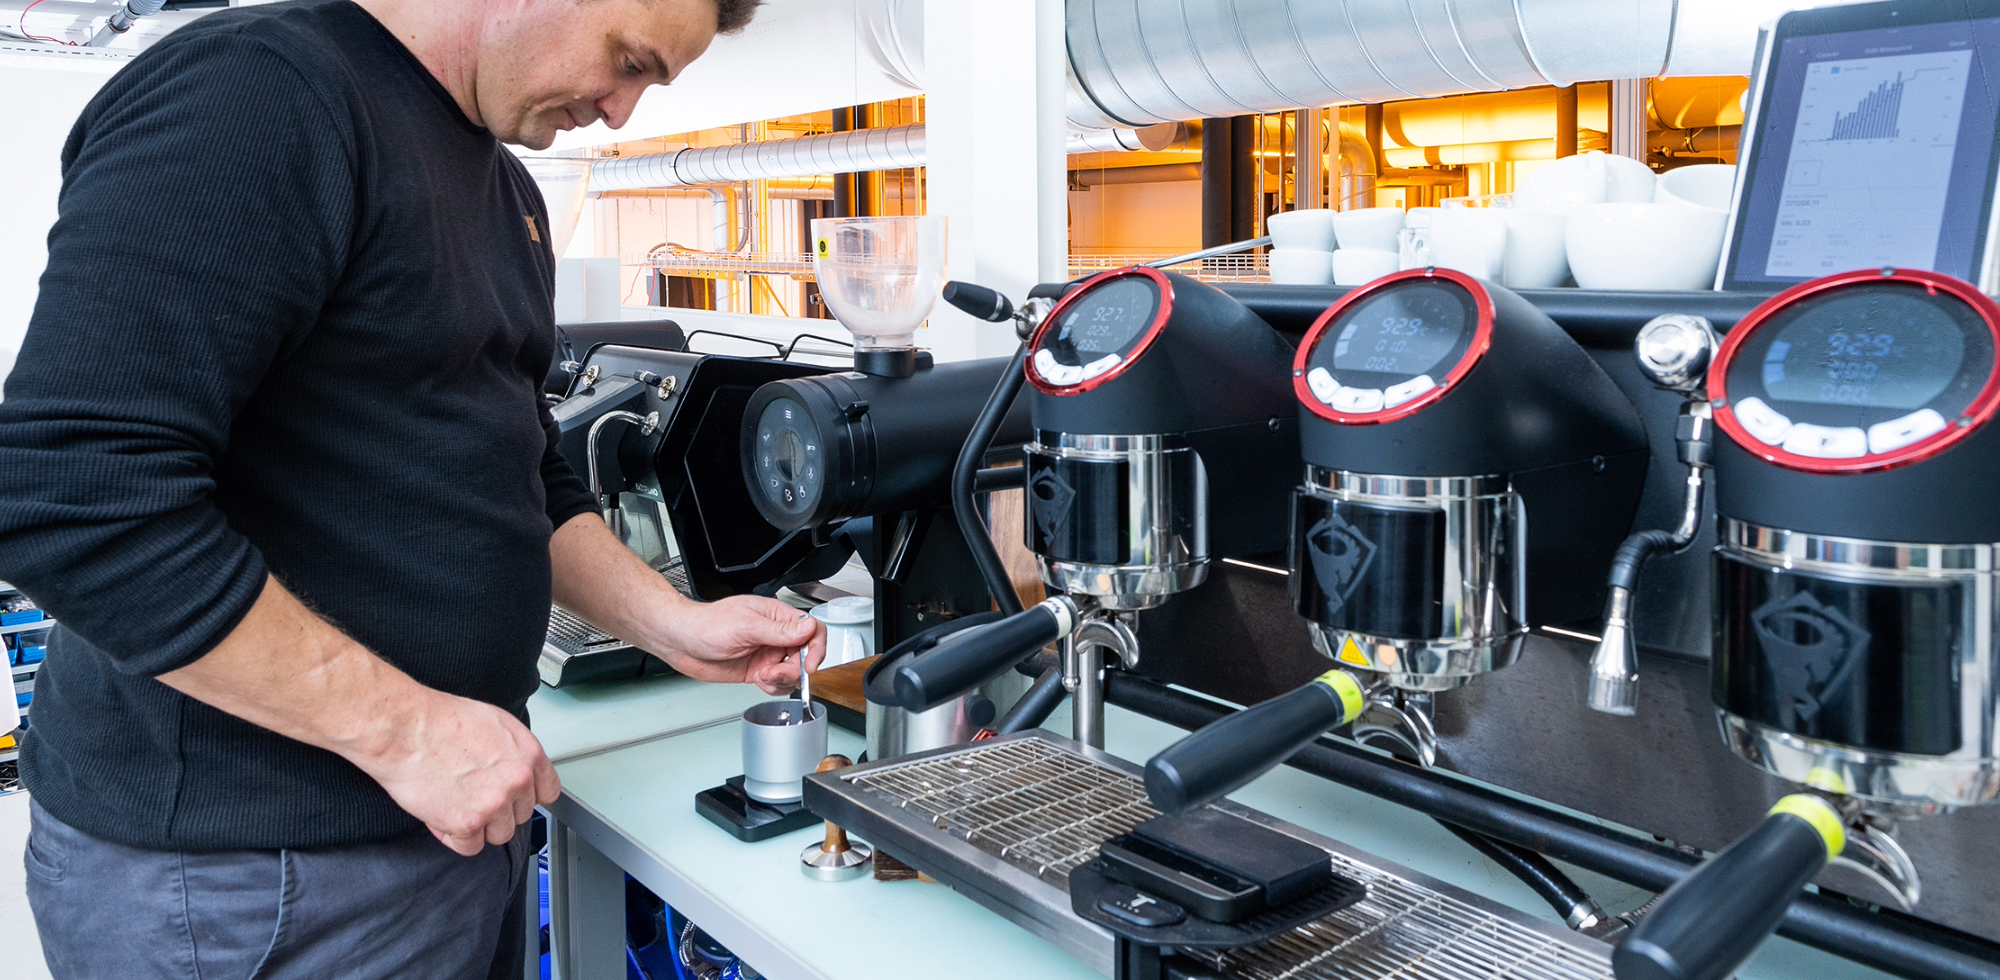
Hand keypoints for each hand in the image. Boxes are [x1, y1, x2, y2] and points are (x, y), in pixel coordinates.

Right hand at [351, 689, 560, 855]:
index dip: (525, 796)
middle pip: (519, 815)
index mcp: (529, 754)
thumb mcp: (495, 724)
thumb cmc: (440, 721)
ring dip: (477, 826)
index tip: (512, 797)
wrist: (405, 729)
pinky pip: (469, 847)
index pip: (547, 792)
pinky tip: (442, 814)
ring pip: (498, 834)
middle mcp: (517, 780)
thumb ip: (514, 753)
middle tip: (470, 793)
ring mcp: (494, 804)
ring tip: (454, 801)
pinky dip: (453, 836)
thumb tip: (517, 772)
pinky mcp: (468, 823)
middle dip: (496, 810)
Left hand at [651, 594, 826, 693]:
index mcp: (776, 616)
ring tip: (764, 676)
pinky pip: (777, 683)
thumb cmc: (706, 624)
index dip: (816, 647)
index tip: (809, 664)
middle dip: (794, 668)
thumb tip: (808, 628)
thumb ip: (779, 630)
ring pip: (793, 671)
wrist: (681, 642)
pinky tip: (759, 681)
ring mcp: (767, 654)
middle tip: (775, 672)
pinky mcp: (758, 670)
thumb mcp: (745, 626)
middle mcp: (774, 635)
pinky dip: (773, 687)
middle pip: (805, 654)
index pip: (811, 629)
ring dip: (782, 679)